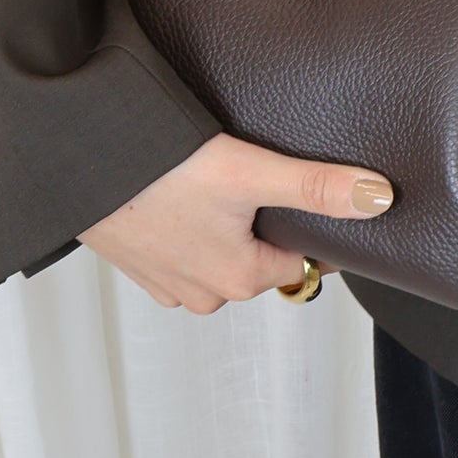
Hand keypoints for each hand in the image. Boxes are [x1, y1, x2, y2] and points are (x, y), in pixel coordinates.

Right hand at [77, 132, 392, 312]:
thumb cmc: (157, 169)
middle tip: (247, 177)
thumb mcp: (250, 171)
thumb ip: (317, 187)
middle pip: (260, 259)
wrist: (77, 162)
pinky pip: (182, 251)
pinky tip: (178, 194)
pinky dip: (186, 227)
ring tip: (209, 183)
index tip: (297, 192)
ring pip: (220, 256)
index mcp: (239, 281)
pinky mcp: (138, 267)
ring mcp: (167, 284)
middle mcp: (204, 295)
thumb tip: (380, 199)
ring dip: (222, 226)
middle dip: (261, 224)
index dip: (308, 226)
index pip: (301, 261)